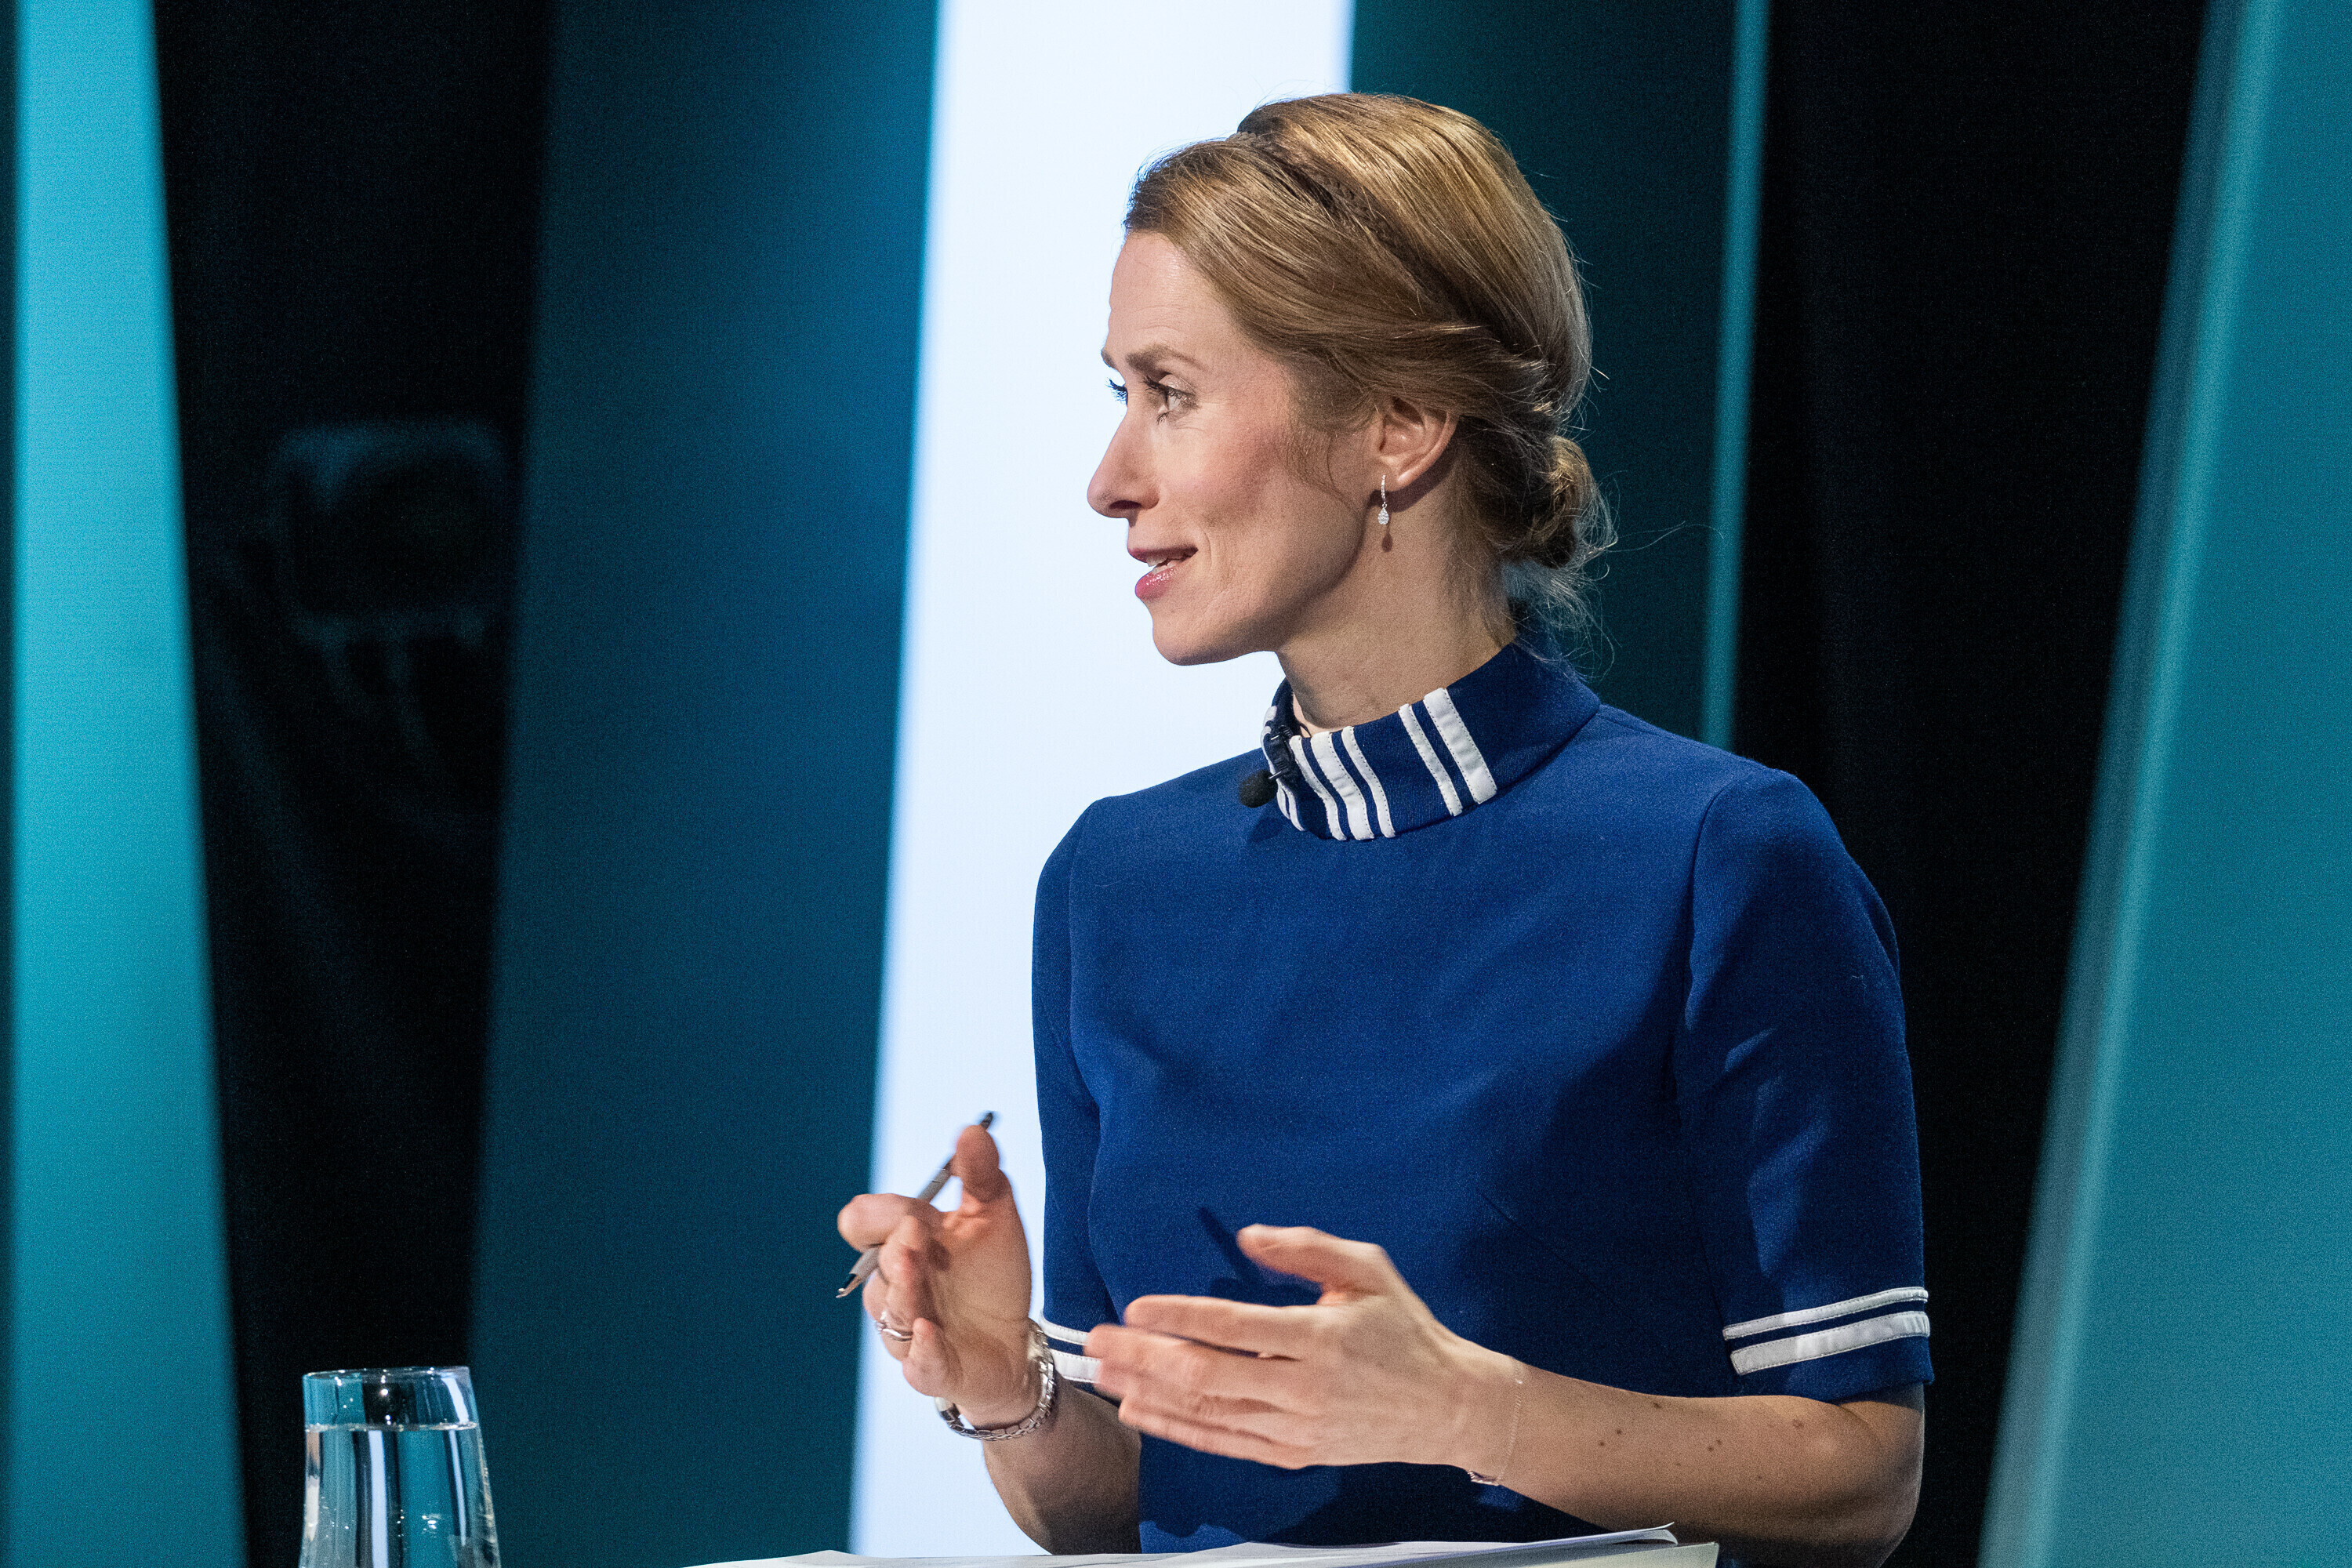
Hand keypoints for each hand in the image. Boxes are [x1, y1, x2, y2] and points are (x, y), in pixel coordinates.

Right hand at [835, 1123, 1039, 1424]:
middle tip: (915, 1231)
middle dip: (894, 1248)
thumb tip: (972, 1129)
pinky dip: (923, 1349)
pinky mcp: (933, 1369)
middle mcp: (897, 1286)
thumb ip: (981, 1174)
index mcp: (904, 1244)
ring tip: (917, 1270)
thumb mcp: (994, 1216)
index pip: (862, 1223)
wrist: (1015, 1339)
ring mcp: (909, 1330)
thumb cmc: (991, 1275)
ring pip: (892, 1312)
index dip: (877, 1215)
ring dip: (904, 1291)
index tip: (912, 1209)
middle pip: (877, 1267)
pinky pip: (918, 1364)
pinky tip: (929, 1331)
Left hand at [1085, 1225, 1518, 1473]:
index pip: (1234, 1327)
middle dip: (1143, 1358)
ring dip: (1149, 1394)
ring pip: (1207, 1413)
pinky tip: (1143, 1412)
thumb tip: (1248, 1236)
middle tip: (1097, 1342)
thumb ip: (1306, 1247)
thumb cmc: (1404, 1329)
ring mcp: (1296, 1428)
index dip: (1179, 1317)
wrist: (1447, 1406)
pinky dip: (1178, 1430)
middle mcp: (1303, 1388)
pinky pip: (1223, 1443)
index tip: (1136, 1307)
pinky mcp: (1294, 1453)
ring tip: (1105, 1375)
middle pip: (1206, 1374)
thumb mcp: (1367, 1269)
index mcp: (1320, 1337)